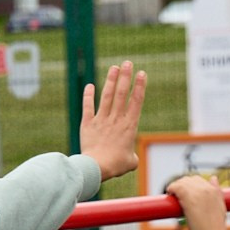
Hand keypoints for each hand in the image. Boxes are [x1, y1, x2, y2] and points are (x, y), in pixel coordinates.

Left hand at [79, 61, 146, 180]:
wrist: (97, 167)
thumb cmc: (116, 166)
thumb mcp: (131, 162)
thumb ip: (132, 155)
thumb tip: (130, 156)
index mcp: (130, 126)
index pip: (136, 101)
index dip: (139, 86)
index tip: (141, 73)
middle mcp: (116, 119)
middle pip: (122, 93)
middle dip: (125, 76)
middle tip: (127, 63)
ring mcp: (101, 120)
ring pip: (107, 96)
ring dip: (110, 80)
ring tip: (114, 67)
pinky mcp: (88, 124)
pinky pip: (88, 107)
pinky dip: (88, 96)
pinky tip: (89, 86)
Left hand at [165, 175, 228, 229]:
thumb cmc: (215, 229)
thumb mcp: (220, 207)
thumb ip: (217, 192)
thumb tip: (213, 178)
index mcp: (215, 191)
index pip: (199, 180)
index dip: (190, 186)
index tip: (185, 194)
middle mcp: (207, 188)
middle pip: (190, 179)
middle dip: (182, 185)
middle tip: (177, 196)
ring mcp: (197, 192)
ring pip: (182, 182)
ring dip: (176, 187)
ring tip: (172, 196)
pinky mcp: (187, 196)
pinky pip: (175, 187)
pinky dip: (171, 189)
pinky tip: (169, 194)